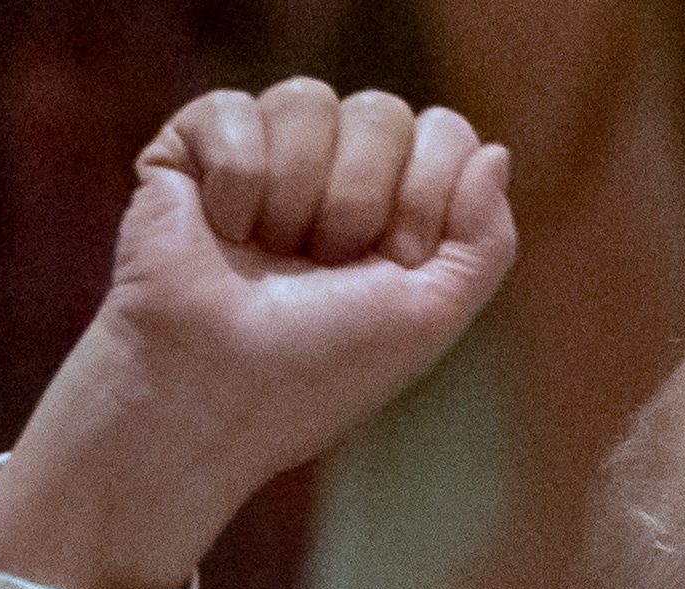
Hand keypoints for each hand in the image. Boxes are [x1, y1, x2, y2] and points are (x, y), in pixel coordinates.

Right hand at [0, 79, 516, 588]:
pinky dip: (235, 184)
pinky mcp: (191, 146)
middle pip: (383, 111)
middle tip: (322, 266)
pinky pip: (234, 110)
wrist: (211, 391)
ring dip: (294, 196)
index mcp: (394, 207)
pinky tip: (218, 231)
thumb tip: (493, 152)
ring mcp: (264, 153)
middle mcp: (332, 172)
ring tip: (265, 254)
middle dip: (359, 200)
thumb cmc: (318, 369)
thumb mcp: (430, 318)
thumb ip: (486, 242)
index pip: (444, 134)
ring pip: (308, 99)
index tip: (391, 264)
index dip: (425, 195)